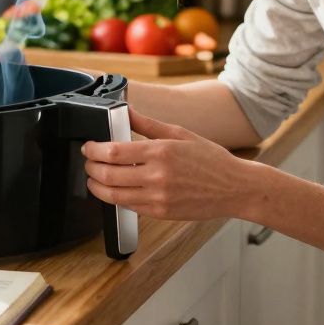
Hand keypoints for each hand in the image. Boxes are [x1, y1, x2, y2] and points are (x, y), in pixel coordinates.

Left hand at [82, 107, 256, 220]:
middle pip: (108, 175)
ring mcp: (159, 198)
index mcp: (161, 152)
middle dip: (91, 168)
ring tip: (94, 178)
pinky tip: (114, 190)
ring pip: (114, 196)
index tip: (89, 146)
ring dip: (97, 187)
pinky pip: (129, 207)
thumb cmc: (211, 159)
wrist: (234, 188)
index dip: (94, 150)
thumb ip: (147, 124)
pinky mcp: (161, 213)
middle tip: (88, 161)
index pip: (114, 152)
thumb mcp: (180, 133)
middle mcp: (158, 176)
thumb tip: (125, 111)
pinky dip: (116, 198)